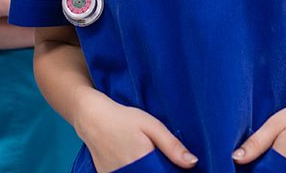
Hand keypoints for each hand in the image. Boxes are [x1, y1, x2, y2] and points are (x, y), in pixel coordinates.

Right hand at [76, 94, 196, 171]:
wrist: (92, 117)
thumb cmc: (123, 118)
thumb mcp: (152, 126)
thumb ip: (172, 146)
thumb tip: (193, 163)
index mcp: (144, 161)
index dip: (171, 170)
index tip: (173, 165)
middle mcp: (129, 172)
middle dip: (157, 169)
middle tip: (155, 155)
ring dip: (145, 170)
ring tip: (142, 155)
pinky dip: (132, 171)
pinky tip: (130, 159)